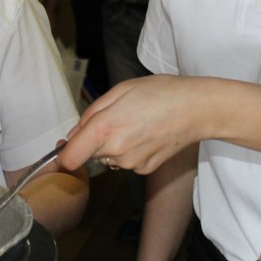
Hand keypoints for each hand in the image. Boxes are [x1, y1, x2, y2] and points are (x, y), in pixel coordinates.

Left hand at [58, 74, 203, 174]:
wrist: (197, 109)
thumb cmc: (160, 92)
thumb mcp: (120, 90)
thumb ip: (91, 113)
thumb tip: (74, 135)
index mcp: (105, 128)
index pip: (69, 158)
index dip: (62, 154)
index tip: (66, 145)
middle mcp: (116, 151)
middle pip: (88, 155)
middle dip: (93, 141)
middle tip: (114, 119)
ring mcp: (131, 163)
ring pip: (107, 158)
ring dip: (112, 145)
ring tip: (135, 124)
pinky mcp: (144, 169)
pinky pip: (125, 162)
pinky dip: (129, 151)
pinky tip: (146, 134)